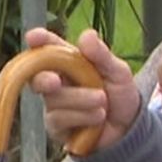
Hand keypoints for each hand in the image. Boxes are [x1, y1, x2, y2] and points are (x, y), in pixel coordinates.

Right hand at [27, 28, 139, 151]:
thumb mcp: (118, 72)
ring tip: (103, 101)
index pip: (49, 47)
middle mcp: (57, 82)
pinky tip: (97, 117)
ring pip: (54, 100)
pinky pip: (59, 120)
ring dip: (80, 100)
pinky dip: (81, 116)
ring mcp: (54, 105)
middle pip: (37, 77)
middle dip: (44, 78)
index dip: (39, 41)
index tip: (33, 36)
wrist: (128, 127)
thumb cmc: (120, 94)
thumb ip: (102, 55)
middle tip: (55, 81)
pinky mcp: (56, 127)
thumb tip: (87, 34)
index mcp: (69, 61)